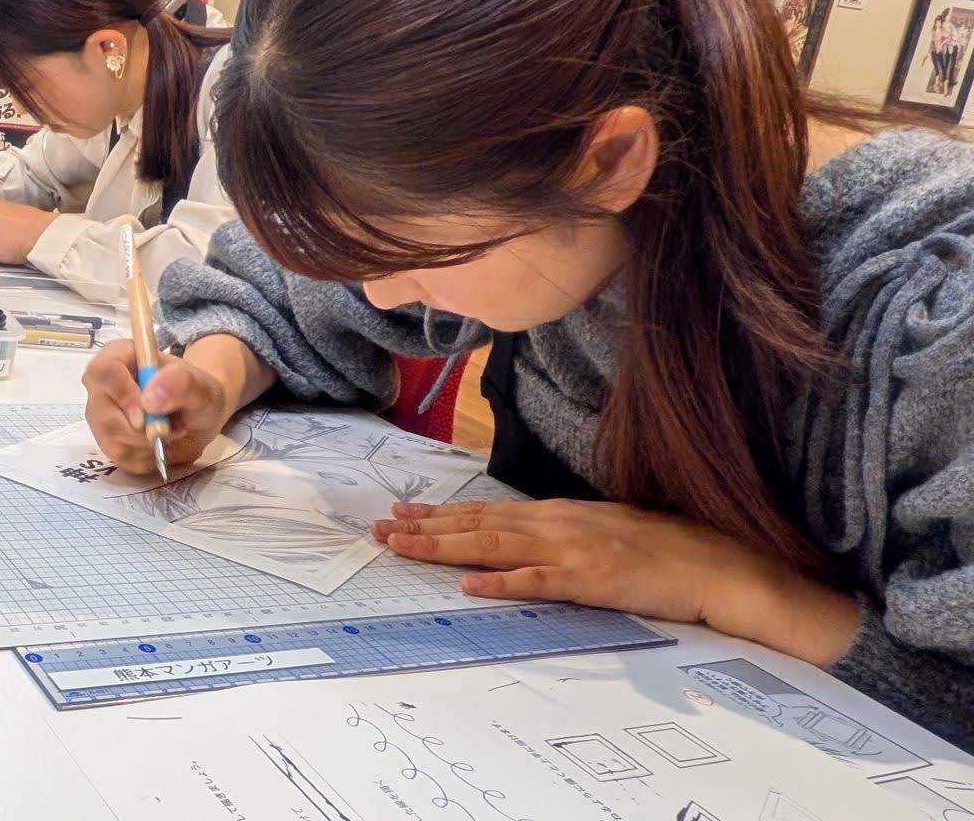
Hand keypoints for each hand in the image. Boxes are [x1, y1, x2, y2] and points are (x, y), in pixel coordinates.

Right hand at [81, 340, 233, 474]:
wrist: (199, 416)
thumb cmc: (196, 393)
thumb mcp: (202, 385)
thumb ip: (181, 384)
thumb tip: (150, 398)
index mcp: (120, 356)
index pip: (102, 371)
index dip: (122, 394)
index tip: (146, 414)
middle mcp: (103, 386)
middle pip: (104, 414)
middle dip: (142, 430)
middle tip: (174, 427)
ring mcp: (101, 415)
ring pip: (112, 439)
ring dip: (148, 443)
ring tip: (171, 431)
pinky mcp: (108, 442)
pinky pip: (121, 456)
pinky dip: (147, 456)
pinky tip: (161, 443)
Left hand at [371, 499, 859, 662]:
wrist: (719, 566)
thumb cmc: (665, 551)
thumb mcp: (604, 532)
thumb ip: (562, 534)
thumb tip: (524, 540)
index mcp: (560, 513)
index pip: (487, 511)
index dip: (441, 514)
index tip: (401, 513)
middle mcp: (558, 523)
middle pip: (478, 524)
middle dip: (425, 527)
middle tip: (379, 528)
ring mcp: (573, 550)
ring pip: (494, 545)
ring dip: (444, 547)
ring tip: (402, 547)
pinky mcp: (592, 580)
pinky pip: (539, 583)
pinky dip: (503, 583)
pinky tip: (470, 585)